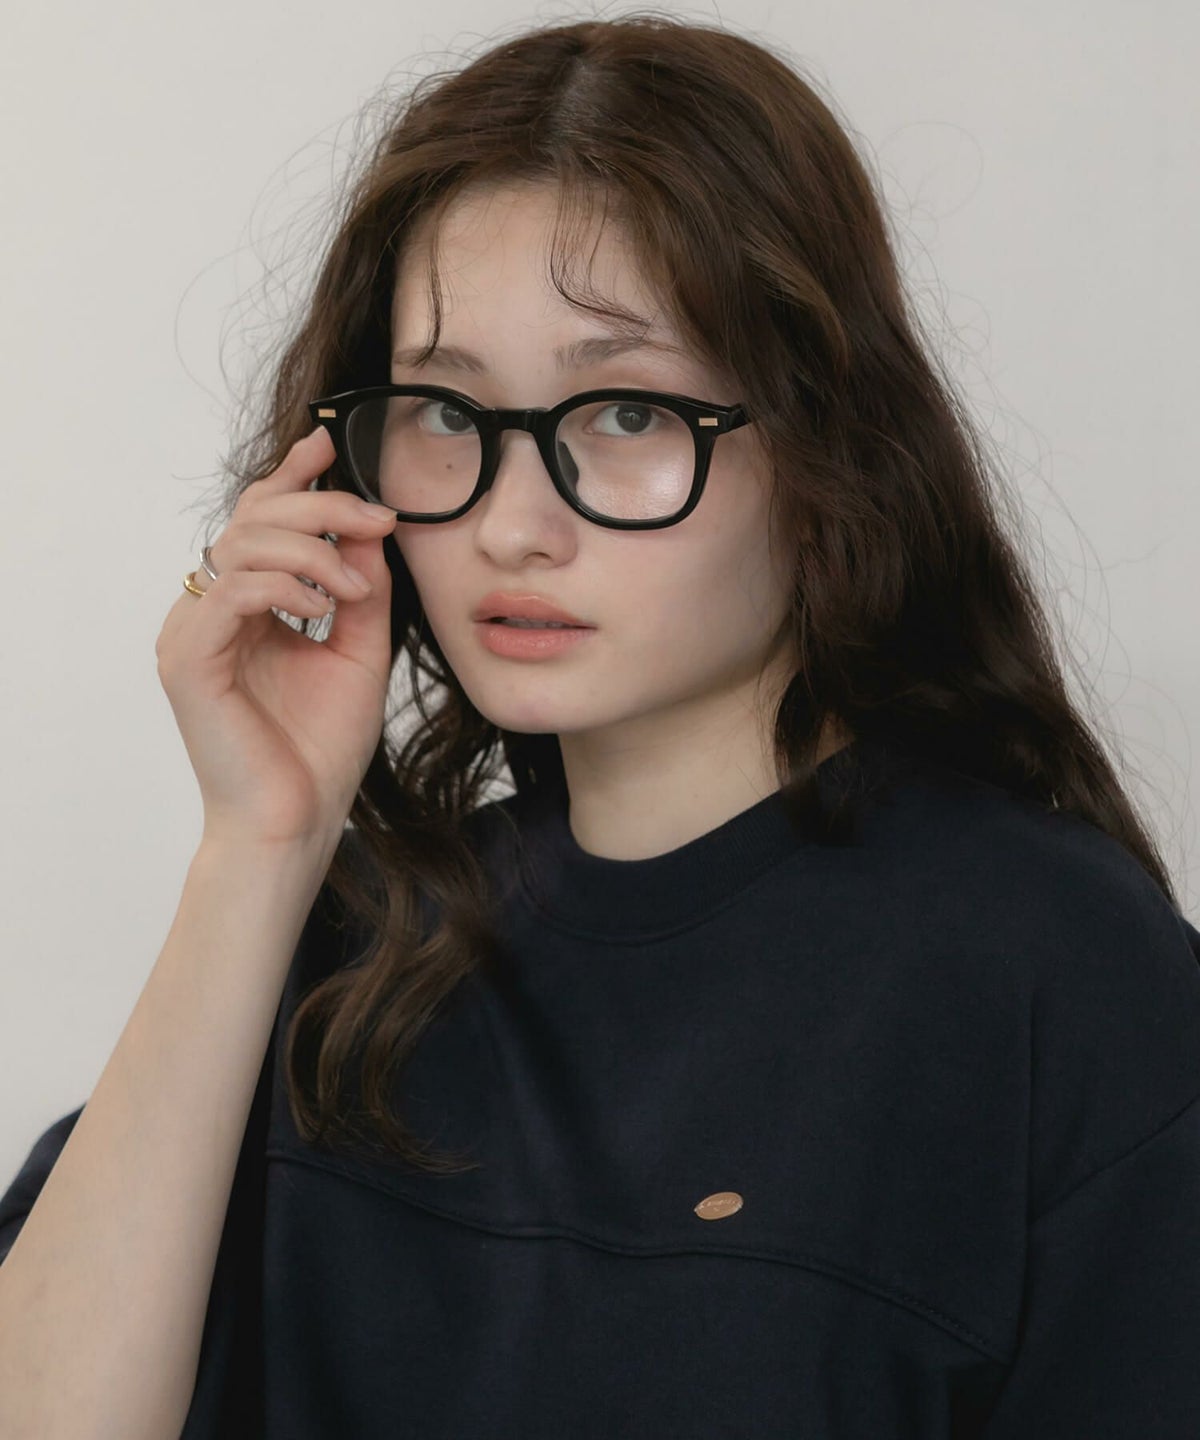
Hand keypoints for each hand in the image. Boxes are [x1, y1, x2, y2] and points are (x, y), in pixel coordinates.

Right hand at [155, 427, 400, 848]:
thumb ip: (362, 591)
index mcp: (246, 606)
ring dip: (311, 549)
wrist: (297, 821)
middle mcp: (210, 610)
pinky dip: (283, 585)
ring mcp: (192, 632)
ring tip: (355, 584)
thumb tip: (372, 528)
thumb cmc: (320, 748)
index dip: (292, 476)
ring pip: (241, 545)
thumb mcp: (359, 652)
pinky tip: (323, 604)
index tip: (332, 442)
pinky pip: (231, 591)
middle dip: (319, 505)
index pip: (261, 521)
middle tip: (376, 516)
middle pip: (251, 519)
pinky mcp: (187, 659)